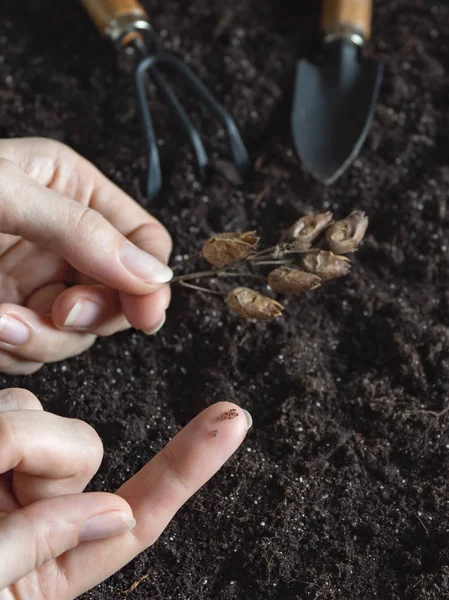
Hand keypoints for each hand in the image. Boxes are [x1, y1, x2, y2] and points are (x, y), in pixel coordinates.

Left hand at [0, 137, 172, 374]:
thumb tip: (155, 275)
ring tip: (0, 325)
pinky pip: (41, 348)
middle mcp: (64, 237)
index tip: (145, 313)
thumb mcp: (4, 194)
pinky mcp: (11, 313)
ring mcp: (36, 279)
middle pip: (119, 292)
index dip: (151, 280)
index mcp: (73, 190)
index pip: (143, 239)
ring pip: (81, 330)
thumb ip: (82, 232)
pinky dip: (21, 351)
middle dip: (93, 313)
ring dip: (47, 339)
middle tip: (60, 312)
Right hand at [0, 388, 250, 597]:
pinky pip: (13, 407)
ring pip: (44, 415)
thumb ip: (42, 546)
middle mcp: (36, 511)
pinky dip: (0, 427)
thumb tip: (116, 511)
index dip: (188, 468)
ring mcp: (9, 473)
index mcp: (52, 568)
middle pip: (84, 446)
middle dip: (52, 455)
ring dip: (14, 436)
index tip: (234, 423)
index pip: (138, 513)